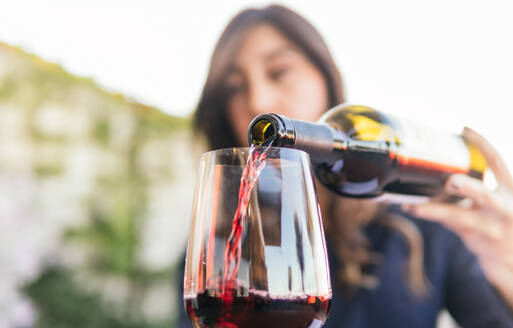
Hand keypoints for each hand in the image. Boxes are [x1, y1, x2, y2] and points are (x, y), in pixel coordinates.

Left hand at [402, 127, 512, 308]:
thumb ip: (473, 190)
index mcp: (511, 190)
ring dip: (434, 211)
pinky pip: (448, 226)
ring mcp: (491, 228)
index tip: (464, 129)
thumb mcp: (497, 202)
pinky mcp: (477, 242)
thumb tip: (439, 172)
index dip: (482, 145)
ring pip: (459, 218)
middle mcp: (505, 208)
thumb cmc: (500, 223)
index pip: (498, 162)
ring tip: (412, 206)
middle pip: (485, 195)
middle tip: (451, 181)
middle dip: (468, 188)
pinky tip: (412, 207)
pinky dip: (430, 214)